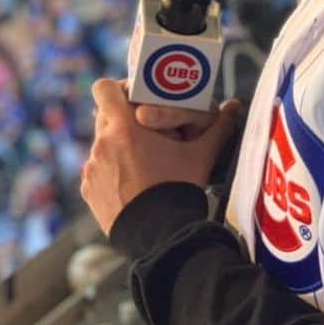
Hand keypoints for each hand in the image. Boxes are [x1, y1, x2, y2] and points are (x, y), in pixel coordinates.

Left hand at [81, 78, 240, 235]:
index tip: (136, 98)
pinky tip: (133, 183)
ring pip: (101, 144)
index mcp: (124, 127)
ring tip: (143, 161)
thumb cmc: (178, 188)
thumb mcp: (201, 155)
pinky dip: (111, 170)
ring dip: (117, 146)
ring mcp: (92, 168)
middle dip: (123, 119)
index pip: (103, 89)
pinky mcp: (88, 190)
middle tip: (147, 129)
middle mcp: (101, 144)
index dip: (118, 88)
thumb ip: (218, 127)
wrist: (159, 235)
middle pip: (104, 116)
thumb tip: (236, 106)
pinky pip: (97, 169)